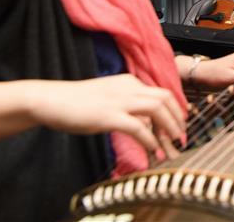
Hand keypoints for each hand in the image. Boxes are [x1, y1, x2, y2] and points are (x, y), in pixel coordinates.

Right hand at [36, 74, 185, 159]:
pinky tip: (154, 150)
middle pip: (166, 98)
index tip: (180, 124)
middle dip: (178, 119)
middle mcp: (129, 87)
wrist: (50, 99)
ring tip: (174, 144)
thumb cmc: (77, 102)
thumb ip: (129, 107)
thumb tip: (146, 124)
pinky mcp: (109, 116)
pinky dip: (150, 140)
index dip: (176, 109)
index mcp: (130, 82)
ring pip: (157, 109)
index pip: (162, 93)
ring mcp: (119, 101)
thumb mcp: (110, 99)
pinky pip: (138, 127)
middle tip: (182, 136)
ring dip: (170, 128)